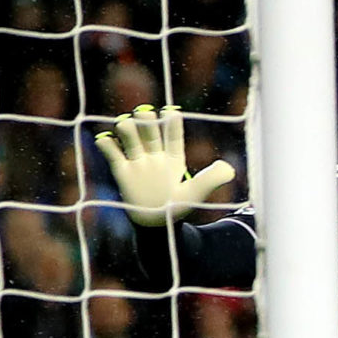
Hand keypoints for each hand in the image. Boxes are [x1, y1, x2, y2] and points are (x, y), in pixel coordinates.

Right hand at [95, 104, 233, 226]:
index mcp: (175, 158)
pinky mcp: (122, 172)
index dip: (173, 123)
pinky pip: (112, 154)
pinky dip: (107, 144)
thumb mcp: (198, 193)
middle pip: (150, 131)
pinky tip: (107, 141)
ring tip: (125, 125)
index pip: (173, 136)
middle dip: (146, 120)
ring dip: (126, 127)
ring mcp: (138, 162)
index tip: (172, 113)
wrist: (156, 224)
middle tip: (145, 114)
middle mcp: (155, 155)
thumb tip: (230, 168)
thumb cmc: (179, 207)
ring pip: (130, 137)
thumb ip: (213, 179)